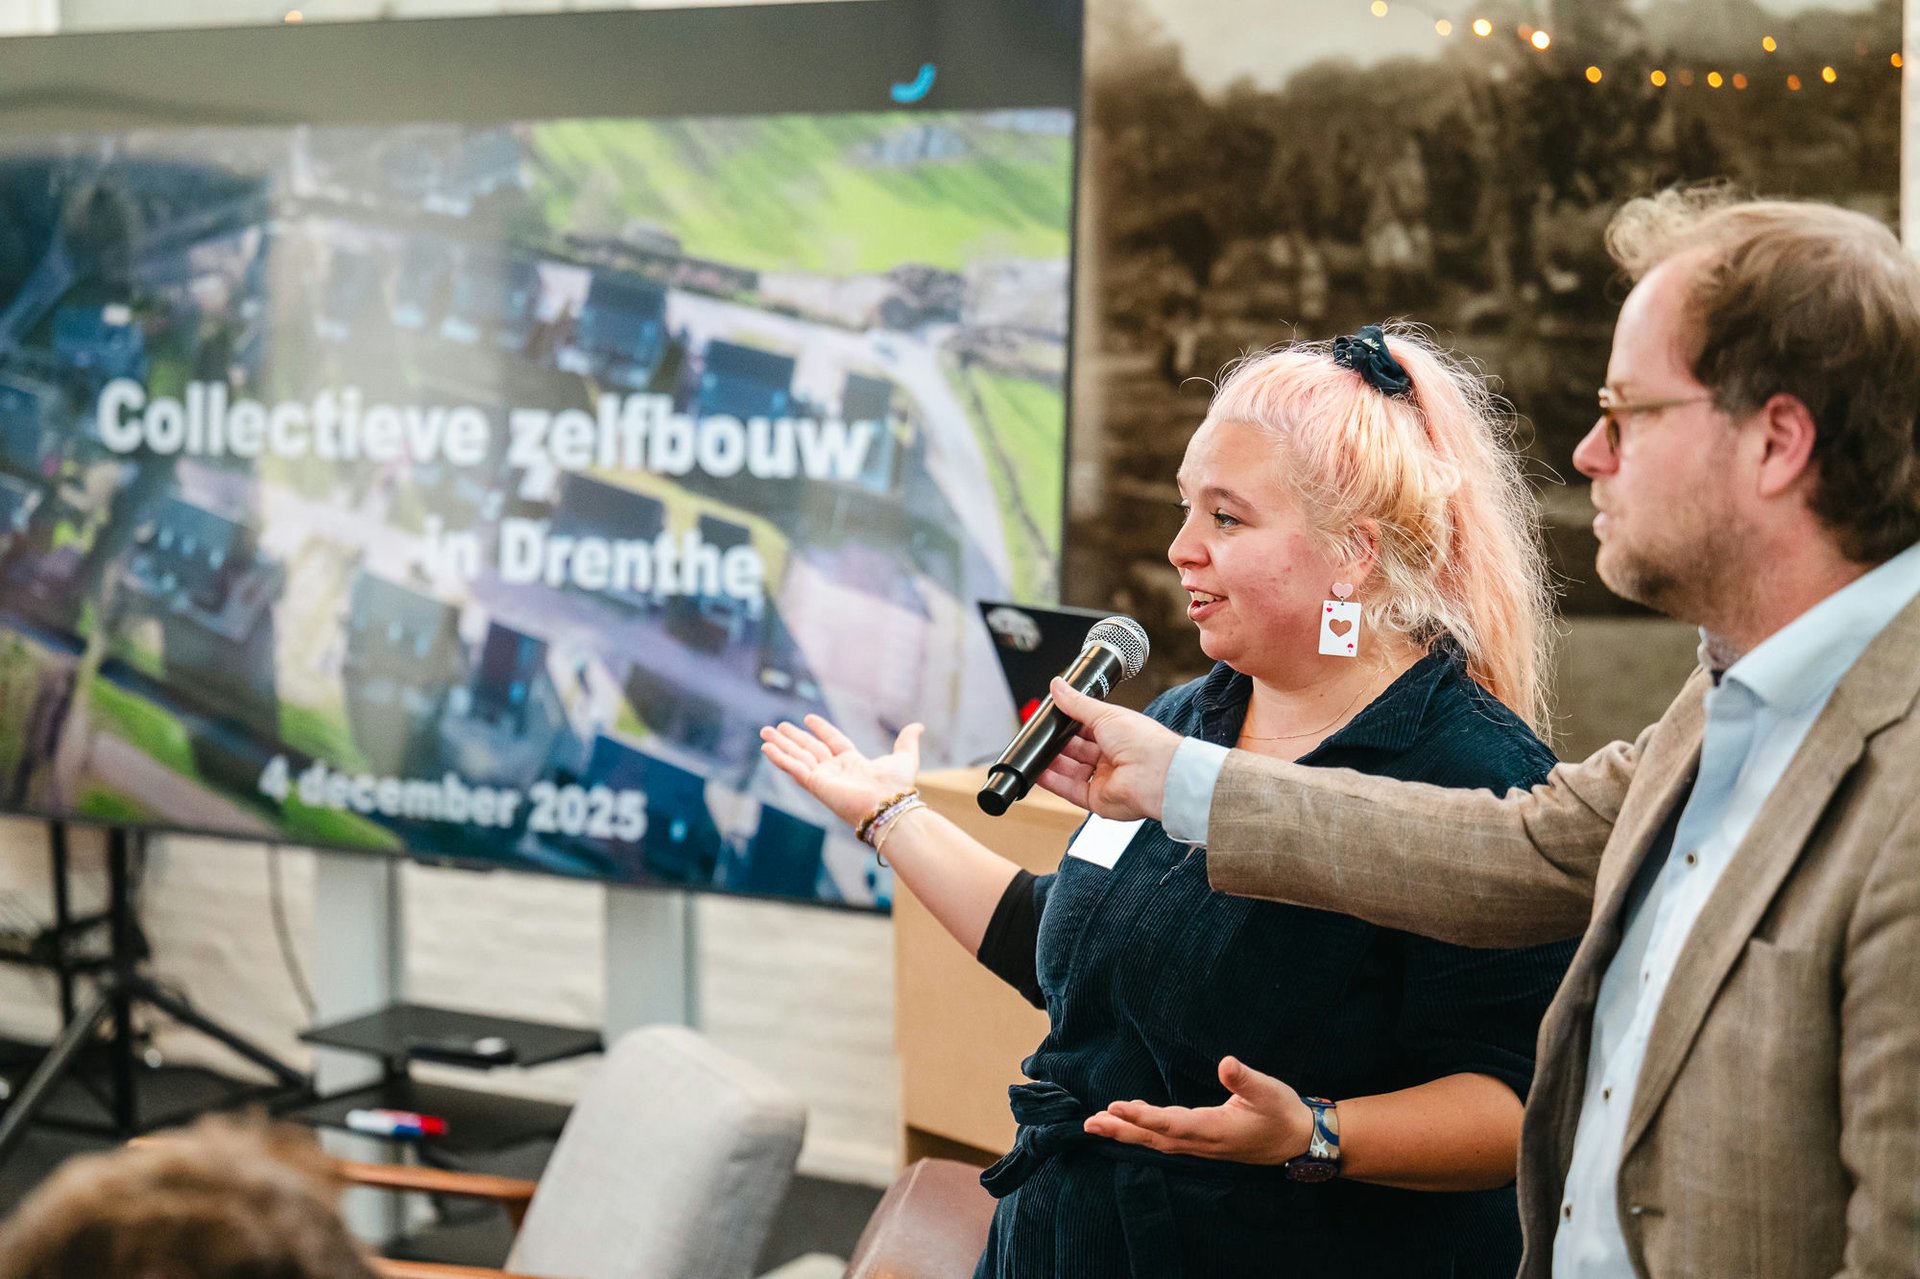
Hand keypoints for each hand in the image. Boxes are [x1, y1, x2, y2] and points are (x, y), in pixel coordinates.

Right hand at [759, 715, 922, 828]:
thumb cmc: (897, 787)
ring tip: (764, 732)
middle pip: (810, 749)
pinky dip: (780, 758)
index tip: (807, 718)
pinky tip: (767, 748)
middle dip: (793, 738)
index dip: (821, 729)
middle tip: (776, 726)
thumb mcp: (905, 757)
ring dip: (781, 745)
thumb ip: (907, 741)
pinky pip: (794, 769)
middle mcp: (836, 771)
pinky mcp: (816, 785)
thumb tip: (918, 726)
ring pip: (798, 757)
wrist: (888, 805)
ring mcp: (824, 778)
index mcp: (854, 763)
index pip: (833, 742)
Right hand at [1034, 677, 1181, 821]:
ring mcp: (1104, 779)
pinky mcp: (1097, 799)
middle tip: (1041, 736)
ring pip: (1070, 771)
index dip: (1067, 725)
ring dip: (1052, 763)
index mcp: (1118, 734)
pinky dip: (1053, 782)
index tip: (1051, 719)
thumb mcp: (1104, 713)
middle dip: (1058, 744)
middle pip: (1076, 751)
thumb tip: (1058, 686)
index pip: (1085, 729)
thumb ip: (1077, 703)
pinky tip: (1039, 771)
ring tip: (1035, 753)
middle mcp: (1111, 757)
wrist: (1157, 774)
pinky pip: (1070, 790)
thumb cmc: (1144, 742)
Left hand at [1081, 1056, 1311, 1165]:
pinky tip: (1132, 1121)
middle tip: (1088, 1125)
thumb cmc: (1284, 1113)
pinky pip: (1167, 1141)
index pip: (1171, 1124)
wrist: (1300, 1141)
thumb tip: (1226, 1062)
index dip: (1143, 1117)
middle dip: (1121, 1131)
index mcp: (1215, 1129)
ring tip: (1098, 1123)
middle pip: (1154, 1139)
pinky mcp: (1204, 1144)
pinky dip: (1145, 1133)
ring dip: (1128, 1133)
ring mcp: (1203, 1147)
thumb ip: (1245, 1079)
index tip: (1115, 1107)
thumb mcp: (1268, 1090)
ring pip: (1158, 1142)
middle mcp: (1203, 1143)